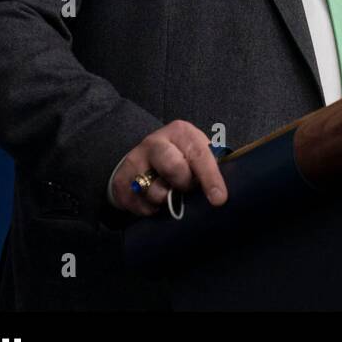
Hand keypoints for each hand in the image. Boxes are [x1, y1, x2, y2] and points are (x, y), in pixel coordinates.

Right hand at [109, 120, 227, 215]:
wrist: (143, 157)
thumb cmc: (180, 155)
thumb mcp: (195, 150)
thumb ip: (208, 164)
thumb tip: (220, 190)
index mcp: (180, 132)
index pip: (199, 155)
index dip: (210, 178)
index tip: (219, 199)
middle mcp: (155, 142)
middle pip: (173, 168)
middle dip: (184, 185)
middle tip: (187, 189)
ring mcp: (134, 161)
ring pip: (154, 191)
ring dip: (166, 200)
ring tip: (169, 195)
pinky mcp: (121, 181)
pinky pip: (140, 205)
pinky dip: (151, 210)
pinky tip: (155, 202)